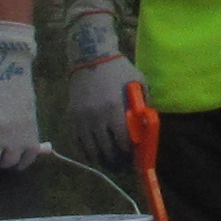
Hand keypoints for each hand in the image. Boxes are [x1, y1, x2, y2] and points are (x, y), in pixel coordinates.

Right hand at [65, 38, 144, 167]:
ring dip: (100, 158)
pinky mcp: (71, 116)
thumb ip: (143, 103)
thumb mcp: (138, 81)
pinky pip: (77, 141)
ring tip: (108, 162)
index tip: (134, 155)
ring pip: (90, 148)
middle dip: (116, 160)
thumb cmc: (118, 69)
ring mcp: (81, 118)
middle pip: (106, 148)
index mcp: (114, 108)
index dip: (129, 151)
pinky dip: (85, 150)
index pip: (122, 139)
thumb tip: (148, 123)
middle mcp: (96, 116)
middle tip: (122, 165)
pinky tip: (93, 153)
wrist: (90, 56)